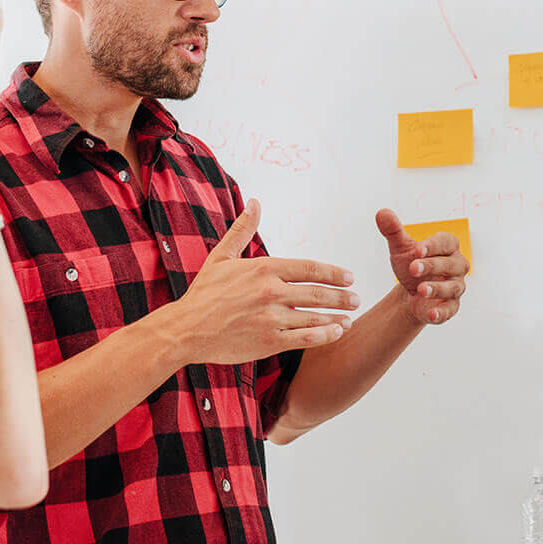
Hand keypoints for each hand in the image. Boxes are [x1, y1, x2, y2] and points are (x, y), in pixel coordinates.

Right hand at [170, 200, 357, 363]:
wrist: (185, 329)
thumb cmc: (204, 292)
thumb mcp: (222, 256)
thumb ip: (243, 229)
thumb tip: (254, 202)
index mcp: (263, 268)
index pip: (310, 268)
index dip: (334, 273)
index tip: (348, 276)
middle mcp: (271, 292)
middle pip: (318, 293)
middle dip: (342, 296)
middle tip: (356, 297)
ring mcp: (271, 318)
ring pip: (316, 317)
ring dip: (338, 317)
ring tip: (351, 318)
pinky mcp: (269, 341)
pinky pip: (306, 338)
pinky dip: (326, 336)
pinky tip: (337, 333)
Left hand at [376, 209, 466, 324]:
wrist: (410, 292)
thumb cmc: (412, 264)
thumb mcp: (400, 248)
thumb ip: (393, 231)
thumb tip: (381, 212)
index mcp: (448, 247)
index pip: (445, 242)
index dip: (432, 246)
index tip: (417, 250)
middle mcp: (457, 266)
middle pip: (449, 264)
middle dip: (432, 266)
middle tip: (413, 268)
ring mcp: (456, 287)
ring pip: (452, 288)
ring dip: (437, 289)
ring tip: (421, 290)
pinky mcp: (451, 307)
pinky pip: (450, 310)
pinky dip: (442, 312)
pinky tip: (430, 313)